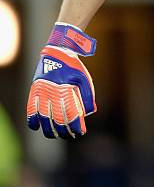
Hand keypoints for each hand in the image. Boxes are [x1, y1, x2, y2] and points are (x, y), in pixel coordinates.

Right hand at [26, 23, 96, 138]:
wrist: (57, 51)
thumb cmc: (74, 67)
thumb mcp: (84, 79)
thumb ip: (87, 96)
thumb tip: (89, 113)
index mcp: (66, 90)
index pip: (71, 114)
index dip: (76, 126)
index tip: (80, 132)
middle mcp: (52, 93)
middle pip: (57, 119)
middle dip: (65, 130)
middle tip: (70, 136)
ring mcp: (41, 93)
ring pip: (43, 118)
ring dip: (49, 130)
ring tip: (56, 135)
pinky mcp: (34, 91)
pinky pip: (31, 110)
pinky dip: (33, 120)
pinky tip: (37, 127)